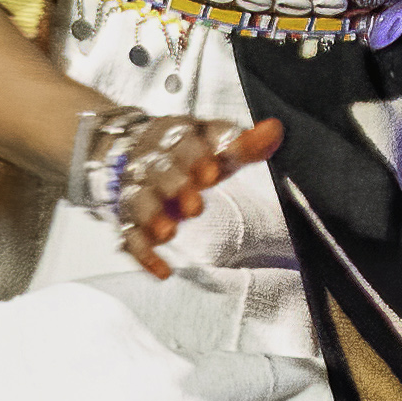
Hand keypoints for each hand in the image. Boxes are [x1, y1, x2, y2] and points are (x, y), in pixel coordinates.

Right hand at [97, 113, 284, 281]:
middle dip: (175, 187)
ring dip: (152, 218)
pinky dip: (145, 255)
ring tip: (167, 232)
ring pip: (139, 203)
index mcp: (174, 138)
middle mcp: (153, 164)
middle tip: (194, 206)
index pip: (182, 142)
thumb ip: (243, 142)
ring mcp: (138, 192)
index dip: (196, 157)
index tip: (213, 172)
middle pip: (160, 174)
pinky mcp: (130, 220)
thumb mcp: (214, 142)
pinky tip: (163, 271)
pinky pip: (131, 238)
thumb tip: (274, 130)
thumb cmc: (184, 151)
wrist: (127, 150)